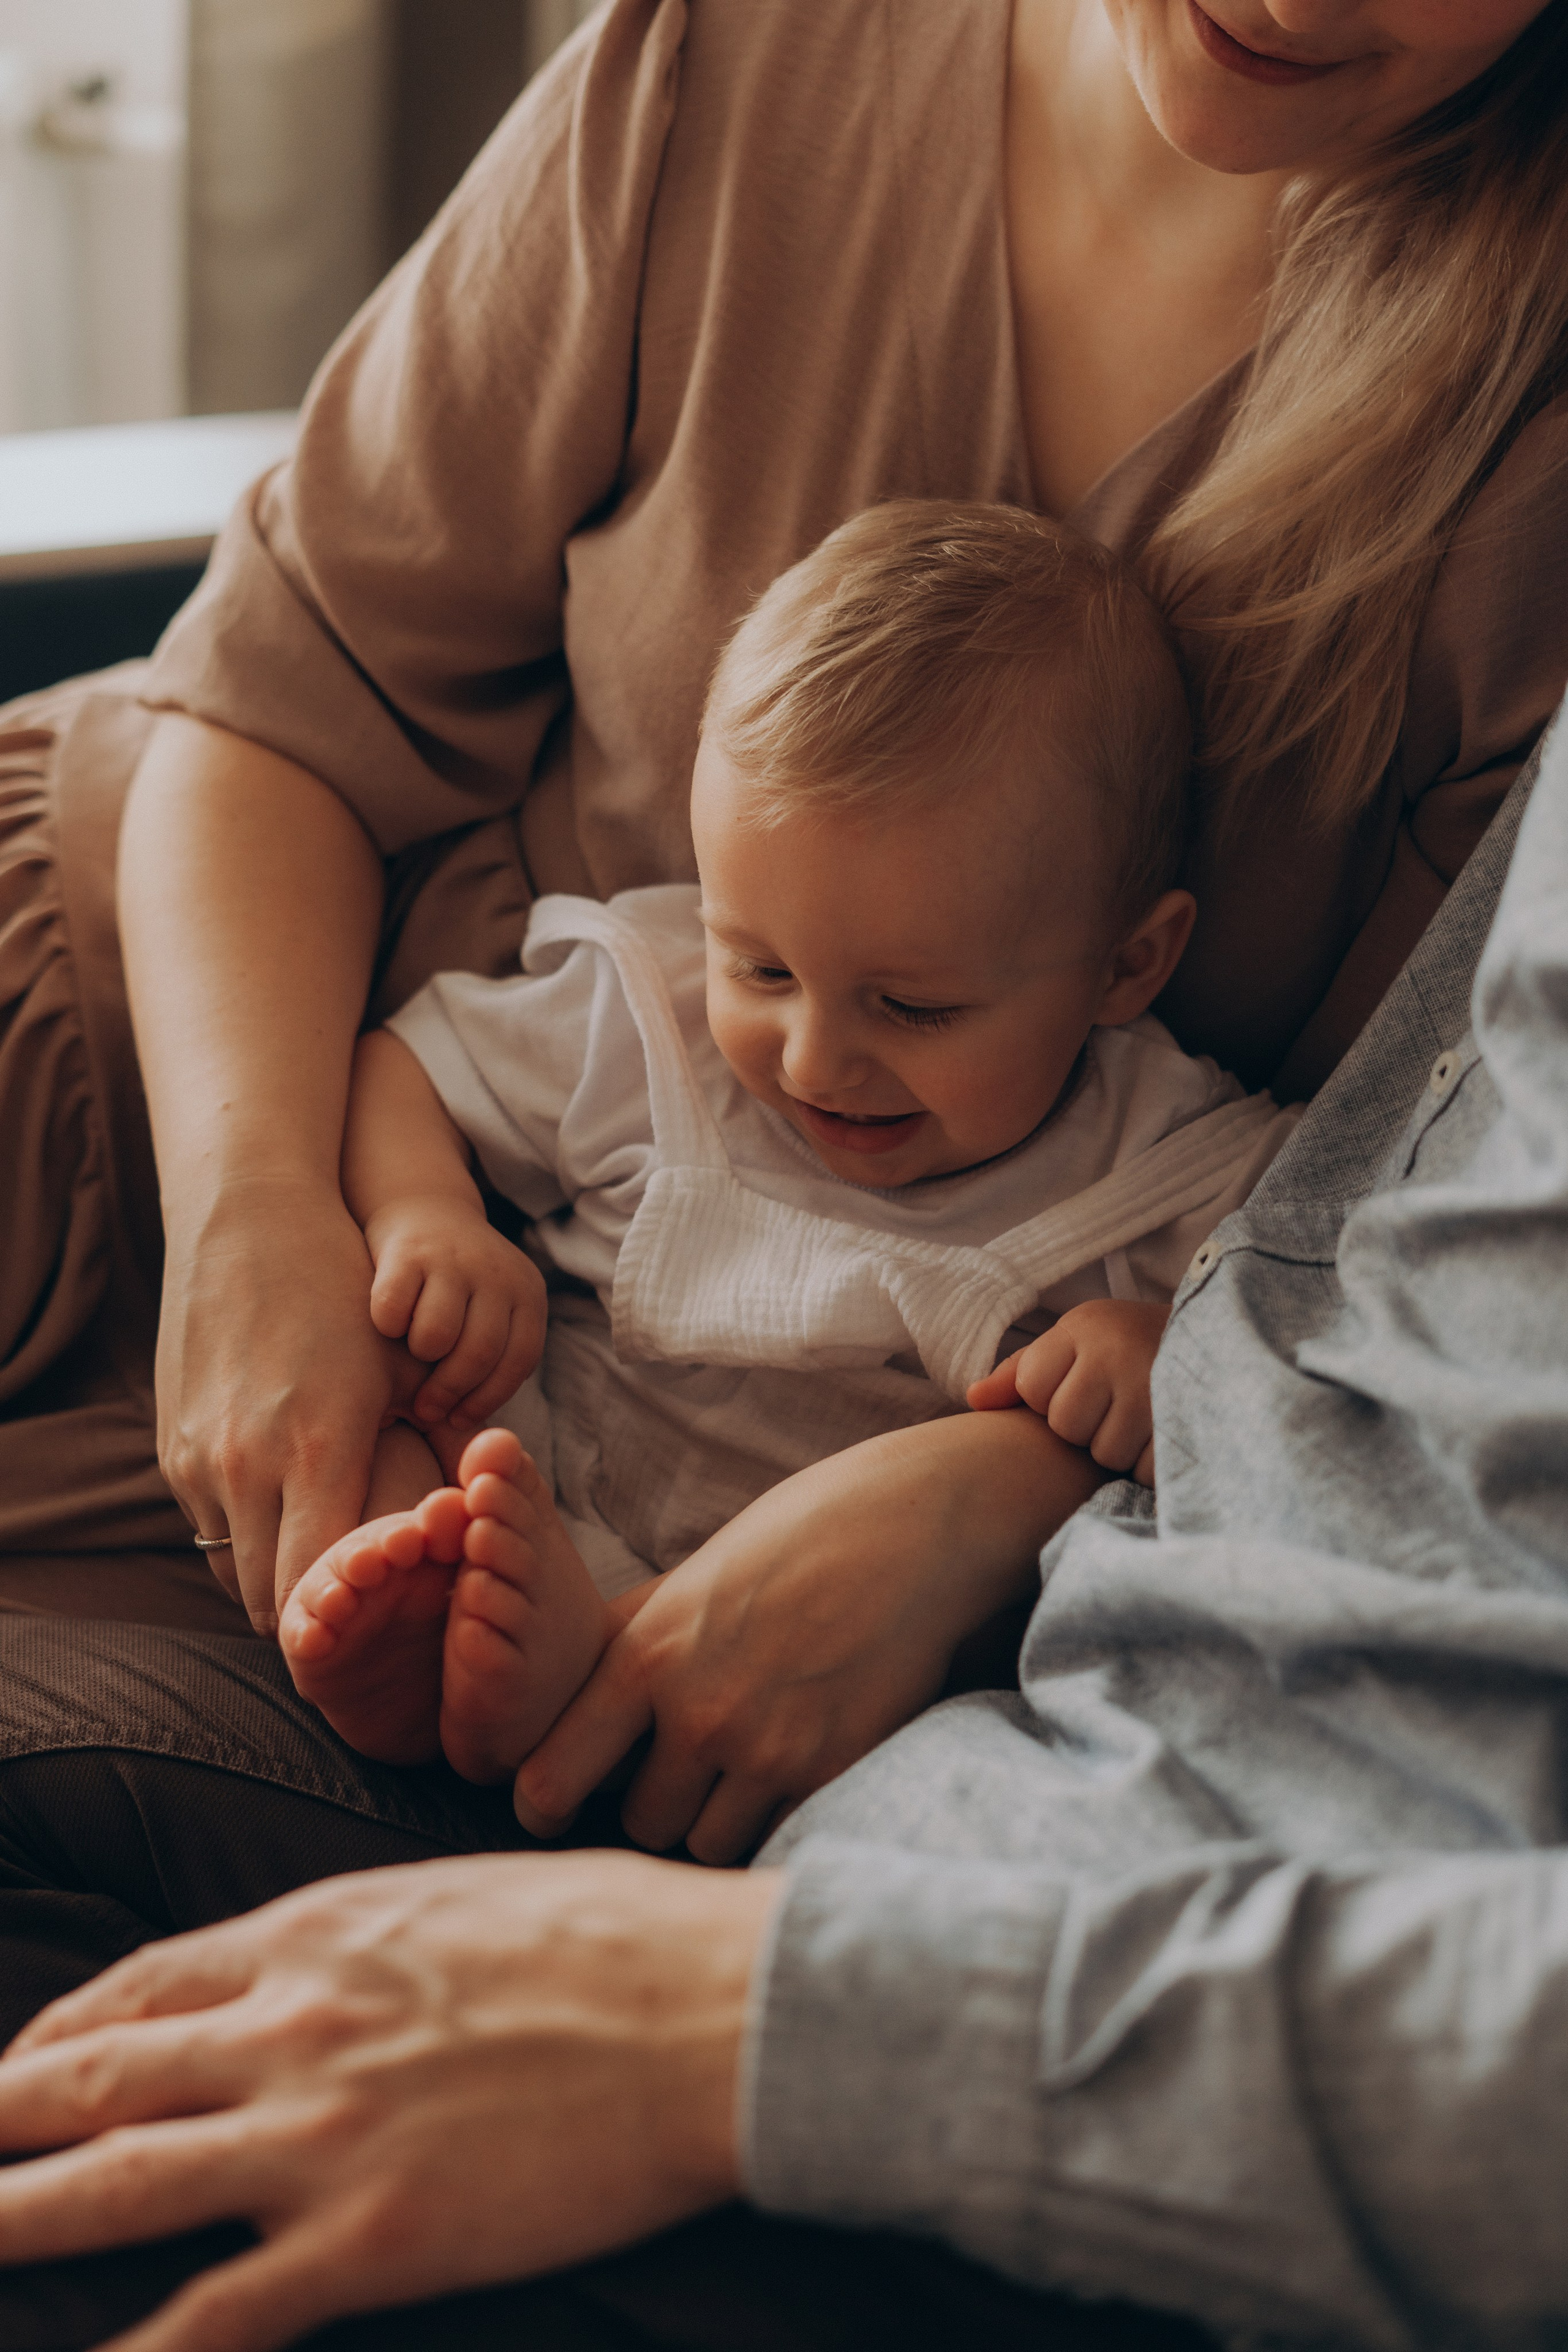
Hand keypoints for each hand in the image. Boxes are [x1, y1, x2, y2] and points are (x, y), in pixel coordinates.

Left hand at [0, 1853, 778, 2351]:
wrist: (709, 2008)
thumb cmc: (611, 1933)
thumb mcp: (460, 1893)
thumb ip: (367, 1933)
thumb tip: (325, 1962)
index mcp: (318, 1934)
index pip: (140, 1986)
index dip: (59, 2034)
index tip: (19, 2070)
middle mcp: (290, 2027)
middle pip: (92, 2081)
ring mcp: (321, 2136)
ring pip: (115, 2184)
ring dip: (13, 2217)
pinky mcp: (371, 2238)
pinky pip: (215, 2314)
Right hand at [157, 1177, 418, 1630]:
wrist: (249, 1221)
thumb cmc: (344, 1295)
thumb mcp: (393, 1377)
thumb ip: (402, 1461)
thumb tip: (427, 1526)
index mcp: (317, 1452)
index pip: (319, 1587)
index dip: (347, 1613)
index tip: (376, 1610)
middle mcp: (247, 1467)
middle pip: (267, 1599)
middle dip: (310, 1609)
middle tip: (350, 1603)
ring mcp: (197, 1460)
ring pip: (230, 1567)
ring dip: (269, 1573)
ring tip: (314, 1558)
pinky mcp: (169, 1445)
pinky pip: (206, 1524)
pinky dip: (240, 1533)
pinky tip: (278, 1508)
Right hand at [364, 1197, 546, 1432]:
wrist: (422, 1209)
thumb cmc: (455, 1285)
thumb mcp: (489, 1311)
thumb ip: (490, 1357)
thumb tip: (468, 1432)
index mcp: (527, 1292)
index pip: (519, 1360)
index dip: (489, 1398)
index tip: (459, 1419)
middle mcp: (497, 1273)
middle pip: (479, 1354)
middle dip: (449, 1392)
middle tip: (426, 1408)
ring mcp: (454, 1259)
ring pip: (437, 1337)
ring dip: (419, 1356)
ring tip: (412, 1352)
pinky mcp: (408, 1251)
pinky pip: (393, 1312)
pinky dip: (386, 1326)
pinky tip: (385, 1322)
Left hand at [514, 1411, 1103, 1864]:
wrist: (915, 1528)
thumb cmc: (801, 1536)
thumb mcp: (695, 1577)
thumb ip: (635, 1641)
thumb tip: (575, 1697)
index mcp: (646, 1654)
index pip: (553, 1776)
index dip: (546, 1801)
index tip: (556, 1804)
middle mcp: (698, 1710)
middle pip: (639, 1821)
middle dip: (655, 1804)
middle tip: (683, 1771)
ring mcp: (767, 1748)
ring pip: (704, 1842)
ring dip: (716, 1818)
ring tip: (744, 1767)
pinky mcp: (830, 1770)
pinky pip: (774, 1835)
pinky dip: (776, 1818)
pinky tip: (794, 1768)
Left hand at [967, 1299, 1167, 1486]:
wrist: (1222, 1339)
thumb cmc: (1132, 1346)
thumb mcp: (1077, 1342)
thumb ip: (1022, 1371)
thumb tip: (973, 1399)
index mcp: (1085, 1326)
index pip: (1032, 1389)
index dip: (1051, 1399)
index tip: (1085, 1383)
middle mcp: (1118, 1351)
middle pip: (1066, 1425)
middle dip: (1087, 1426)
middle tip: (1119, 1404)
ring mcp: (1155, 1388)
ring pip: (1104, 1453)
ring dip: (1121, 1448)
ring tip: (1144, 1418)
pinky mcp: (1186, 1424)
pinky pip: (1144, 1470)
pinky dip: (1151, 1463)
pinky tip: (1164, 1435)